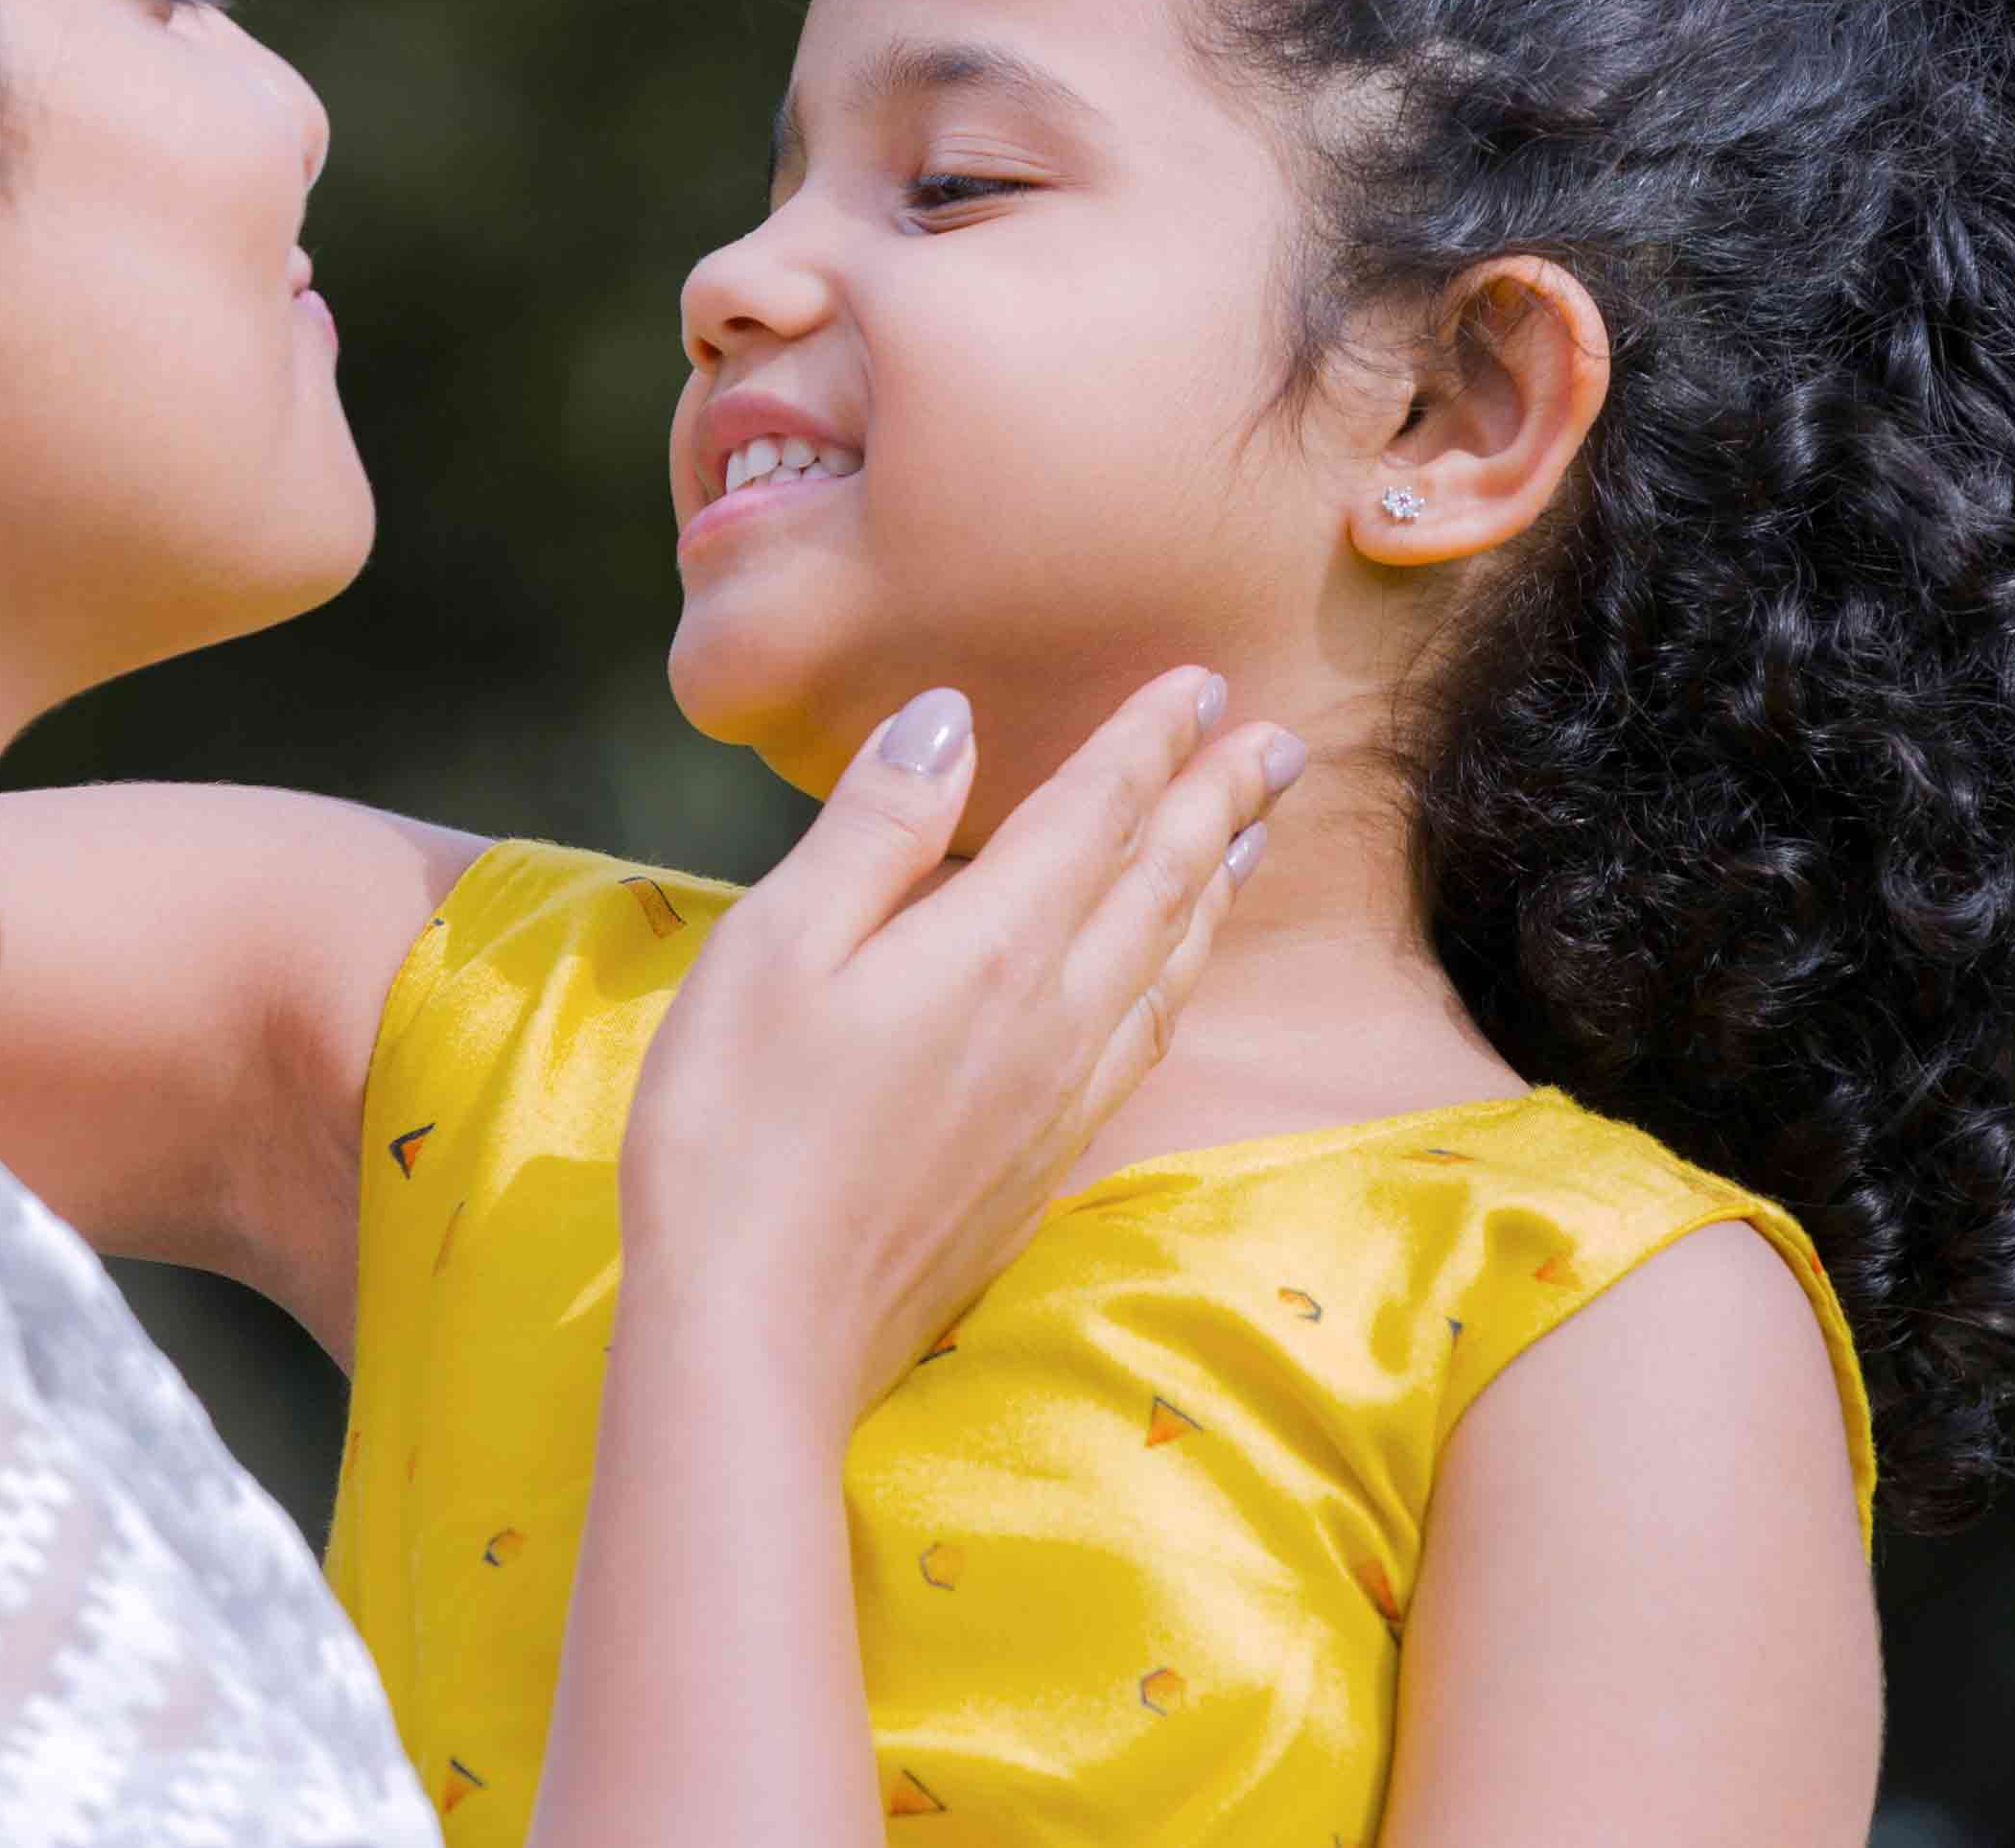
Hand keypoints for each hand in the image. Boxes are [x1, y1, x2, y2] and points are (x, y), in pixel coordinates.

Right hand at [617, 665, 1305, 1419]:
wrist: (758, 1334)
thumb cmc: (734, 1129)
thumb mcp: (775, 947)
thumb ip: (875, 827)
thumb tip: (949, 716)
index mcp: (993, 947)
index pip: (1096, 813)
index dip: (1150, 739)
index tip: (1202, 681)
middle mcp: (1054, 1018)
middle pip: (1161, 884)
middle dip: (1219, 801)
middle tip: (1280, 744)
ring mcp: (1057, 1100)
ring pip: (1167, 966)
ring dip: (1214, 888)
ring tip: (1251, 837)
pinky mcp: (1040, 1166)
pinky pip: (1145, 1039)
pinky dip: (1178, 977)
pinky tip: (1170, 978)